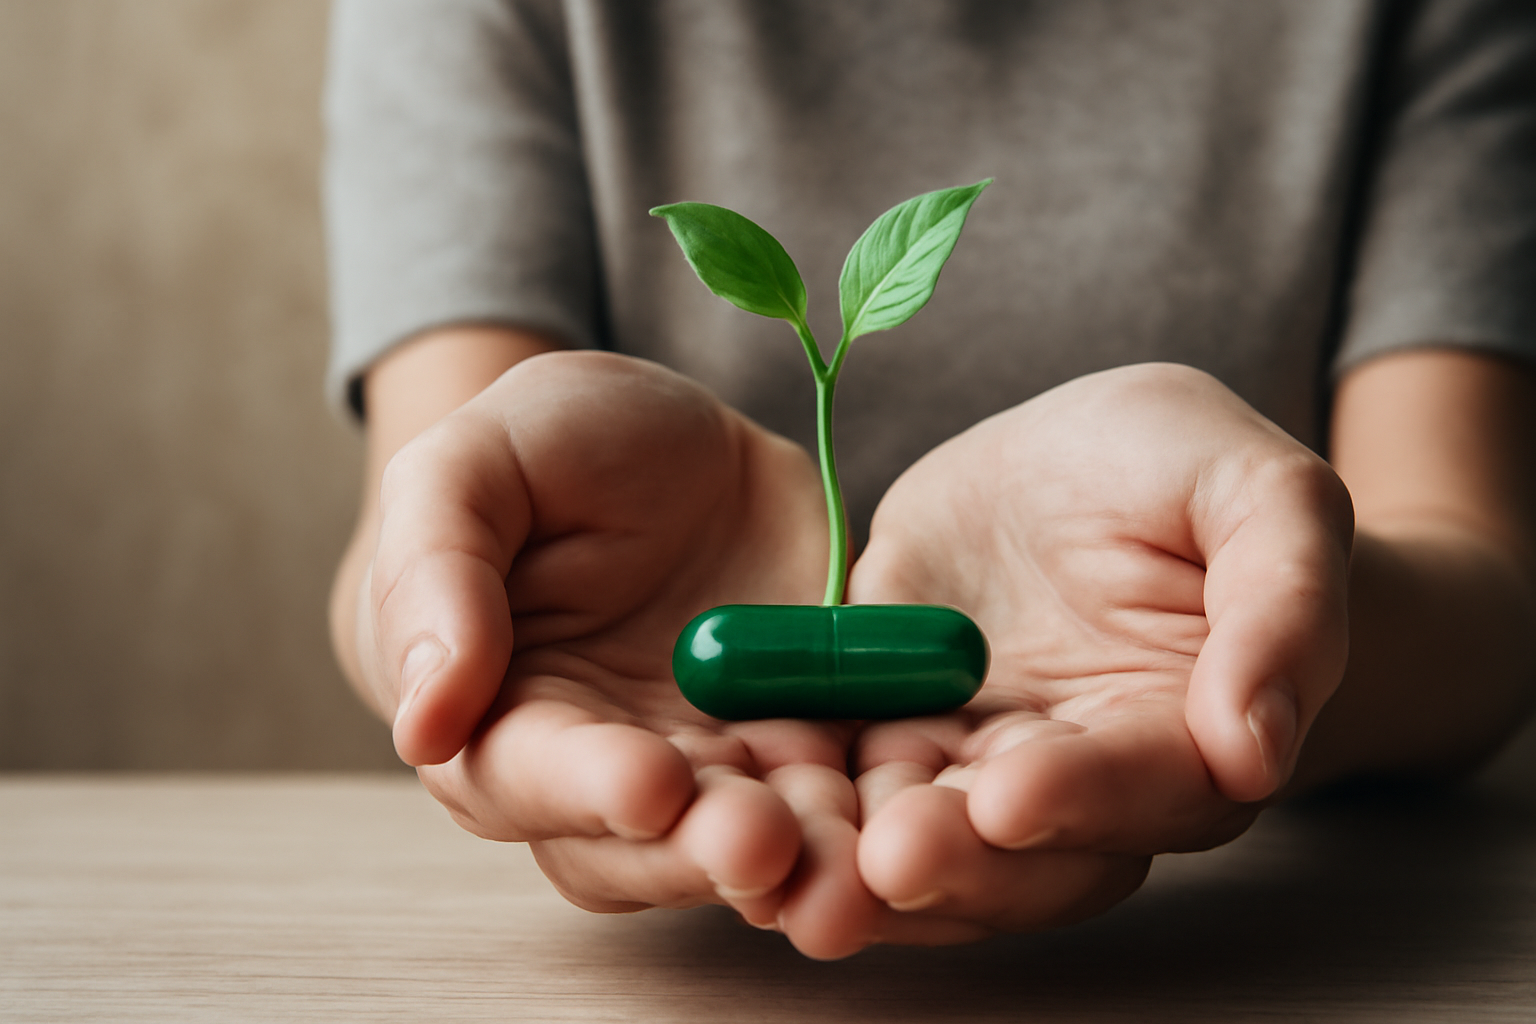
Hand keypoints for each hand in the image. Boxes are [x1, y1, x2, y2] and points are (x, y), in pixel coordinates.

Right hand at [349, 351, 884, 956]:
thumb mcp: (470, 468)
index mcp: (503, 715)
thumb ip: (436, 577)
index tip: (648, 784)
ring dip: (799, 857)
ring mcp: (712, 760)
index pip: (527, 775)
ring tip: (848, 854)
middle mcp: (605, 767)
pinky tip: (911, 809)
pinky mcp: (802, 735)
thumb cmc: (539, 452)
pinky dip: (872, 809)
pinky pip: (839, 790)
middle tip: (761, 840)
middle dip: (704, 847)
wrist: (660, 436)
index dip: (586, 787)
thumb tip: (424, 722)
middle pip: (644, 842)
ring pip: (747, 839)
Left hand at [845, 363, 1352, 941]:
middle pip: (1025, 853)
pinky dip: (799, 810)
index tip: (1011, 793)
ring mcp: (975, 762)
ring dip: (861, 869)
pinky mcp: (891, 728)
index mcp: (1188, 738)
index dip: (1085, 795)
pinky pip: (844, 783)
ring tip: (793, 883)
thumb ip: (1280, 606)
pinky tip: (739, 821)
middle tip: (887, 860)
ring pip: (925, 841)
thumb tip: (1256, 752)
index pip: (1147, 787)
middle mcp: (1079, 780)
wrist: (1085, 456)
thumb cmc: (1190, 471)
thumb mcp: (1263, 493)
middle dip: (956, 861)